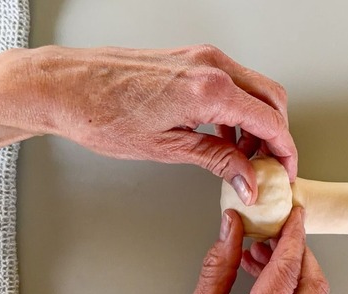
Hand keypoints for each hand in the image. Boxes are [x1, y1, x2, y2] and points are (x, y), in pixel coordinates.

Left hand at [0, 45, 296, 204]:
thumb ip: (217, 161)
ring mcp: (200, 58)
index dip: (284, 151)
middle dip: (276, 135)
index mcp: (210, 90)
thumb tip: (248, 180)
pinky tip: (221, 136)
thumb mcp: (167, 148)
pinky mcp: (188, 59)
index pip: (271, 121)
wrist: (63, 86)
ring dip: (256, 122)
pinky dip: (236, 109)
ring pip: (253, 89)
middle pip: (271, 99)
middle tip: (266, 168)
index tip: (284, 173)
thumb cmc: (101, 115)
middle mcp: (211, 66)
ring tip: (241, 157)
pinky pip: (230, 82)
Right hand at [136, 208, 328, 293]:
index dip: (292, 238)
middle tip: (277, 232)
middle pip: (312, 287)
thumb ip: (219, 268)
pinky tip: (264, 282)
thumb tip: (231, 230)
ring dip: (295, 272)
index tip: (292, 215)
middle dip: (301, 252)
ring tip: (261, 255)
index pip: (285, 275)